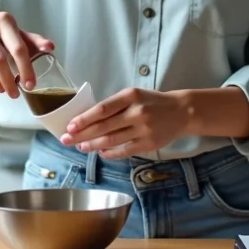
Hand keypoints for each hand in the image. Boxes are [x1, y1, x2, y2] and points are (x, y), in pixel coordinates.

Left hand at [59, 88, 191, 158]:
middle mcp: (137, 112)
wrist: (181, 111)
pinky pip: (125, 151)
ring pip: (112, 140)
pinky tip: (100, 153)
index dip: (84, 119)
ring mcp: (143, 129)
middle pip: (104, 127)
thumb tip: (88, 119)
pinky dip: (110, 153)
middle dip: (82, 134)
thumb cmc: (152, 102)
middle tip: (67, 140)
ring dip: (93, 145)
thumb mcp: (134, 95)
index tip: (70, 126)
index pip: (102, 109)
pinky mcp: (149, 144)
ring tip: (80, 147)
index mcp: (131, 96)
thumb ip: (115, 105)